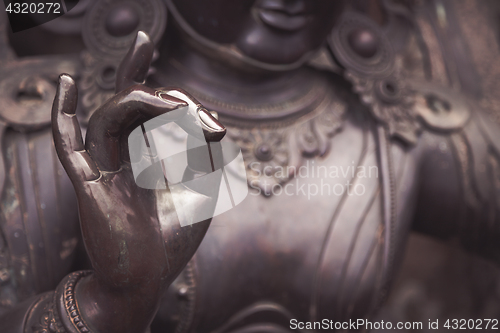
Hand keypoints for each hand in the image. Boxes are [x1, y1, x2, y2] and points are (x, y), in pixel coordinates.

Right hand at [51, 31, 224, 332]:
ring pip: (109, 117)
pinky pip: (68, 146)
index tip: (218, 131)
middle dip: (164, 97)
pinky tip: (65, 82)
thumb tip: (214, 121)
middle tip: (195, 114)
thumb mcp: (205, 189)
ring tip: (173, 107)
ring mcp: (105, 166)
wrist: (149, 277)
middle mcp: (126, 153)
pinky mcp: (88, 185)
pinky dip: (62, 115)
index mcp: (152, 151)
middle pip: (133, 104)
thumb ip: (209, 155)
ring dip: (138, 101)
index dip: (188, 108)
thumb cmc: (175, 234)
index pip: (159, 110)